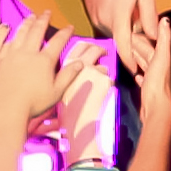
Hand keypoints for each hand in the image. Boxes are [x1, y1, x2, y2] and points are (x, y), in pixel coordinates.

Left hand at [0, 12, 82, 119]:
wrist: (7, 109)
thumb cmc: (33, 104)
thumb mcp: (57, 92)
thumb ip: (69, 75)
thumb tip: (81, 63)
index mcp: (44, 61)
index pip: (58, 41)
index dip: (65, 32)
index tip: (70, 26)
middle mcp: (28, 53)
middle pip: (37, 31)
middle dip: (43, 19)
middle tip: (47, 12)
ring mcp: (12, 55)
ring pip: (20, 33)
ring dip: (27, 23)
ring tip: (30, 17)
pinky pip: (5, 43)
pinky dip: (10, 36)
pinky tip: (12, 34)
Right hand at [57, 39, 112, 162]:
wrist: (78, 125)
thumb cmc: (68, 112)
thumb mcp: (61, 90)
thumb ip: (69, 76)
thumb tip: (81, 67)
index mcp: (65, 67)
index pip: (78, 46)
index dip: (86, 45)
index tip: (90, 47)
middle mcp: (78, 65)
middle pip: (93, 49)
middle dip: (99, 50)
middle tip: (103, 53)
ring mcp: (93, 71)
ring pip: (103, 67)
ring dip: (103, 74)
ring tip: (97, 87)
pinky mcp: (105, 80)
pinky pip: (109, 80)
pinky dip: (107, 87)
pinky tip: (100, 97)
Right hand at [80, 0, 157, 74]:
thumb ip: (150, 15)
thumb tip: (155, 36)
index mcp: (118, 15)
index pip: (124, 46)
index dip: (130, 61)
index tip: (137, 70)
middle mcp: (104, 21)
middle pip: (122, 42)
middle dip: (134, 46)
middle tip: (148, 46)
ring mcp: (96, 20)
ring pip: (116, 35)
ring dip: (127, 35)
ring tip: (137, 24)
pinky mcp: (93, 18)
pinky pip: (109, 28)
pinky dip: (119, 27)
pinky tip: (124, 15)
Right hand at [131, 18, 170, 126]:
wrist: (156, 109)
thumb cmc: (158, 84)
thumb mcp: (161, 57)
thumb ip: (164, 39)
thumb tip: (166, 19)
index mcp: (165, 58)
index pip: (152, 42)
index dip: (142, 35)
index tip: (130, 28)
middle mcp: (162, 67)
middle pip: (147, 52)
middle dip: (136, 45)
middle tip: (123, 39)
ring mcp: (155, 78)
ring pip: (144, 63)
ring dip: (136, 57)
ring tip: (125, 52)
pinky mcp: (148, 89)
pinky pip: (143, 77)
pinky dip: (138, 72)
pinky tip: (135, 73)